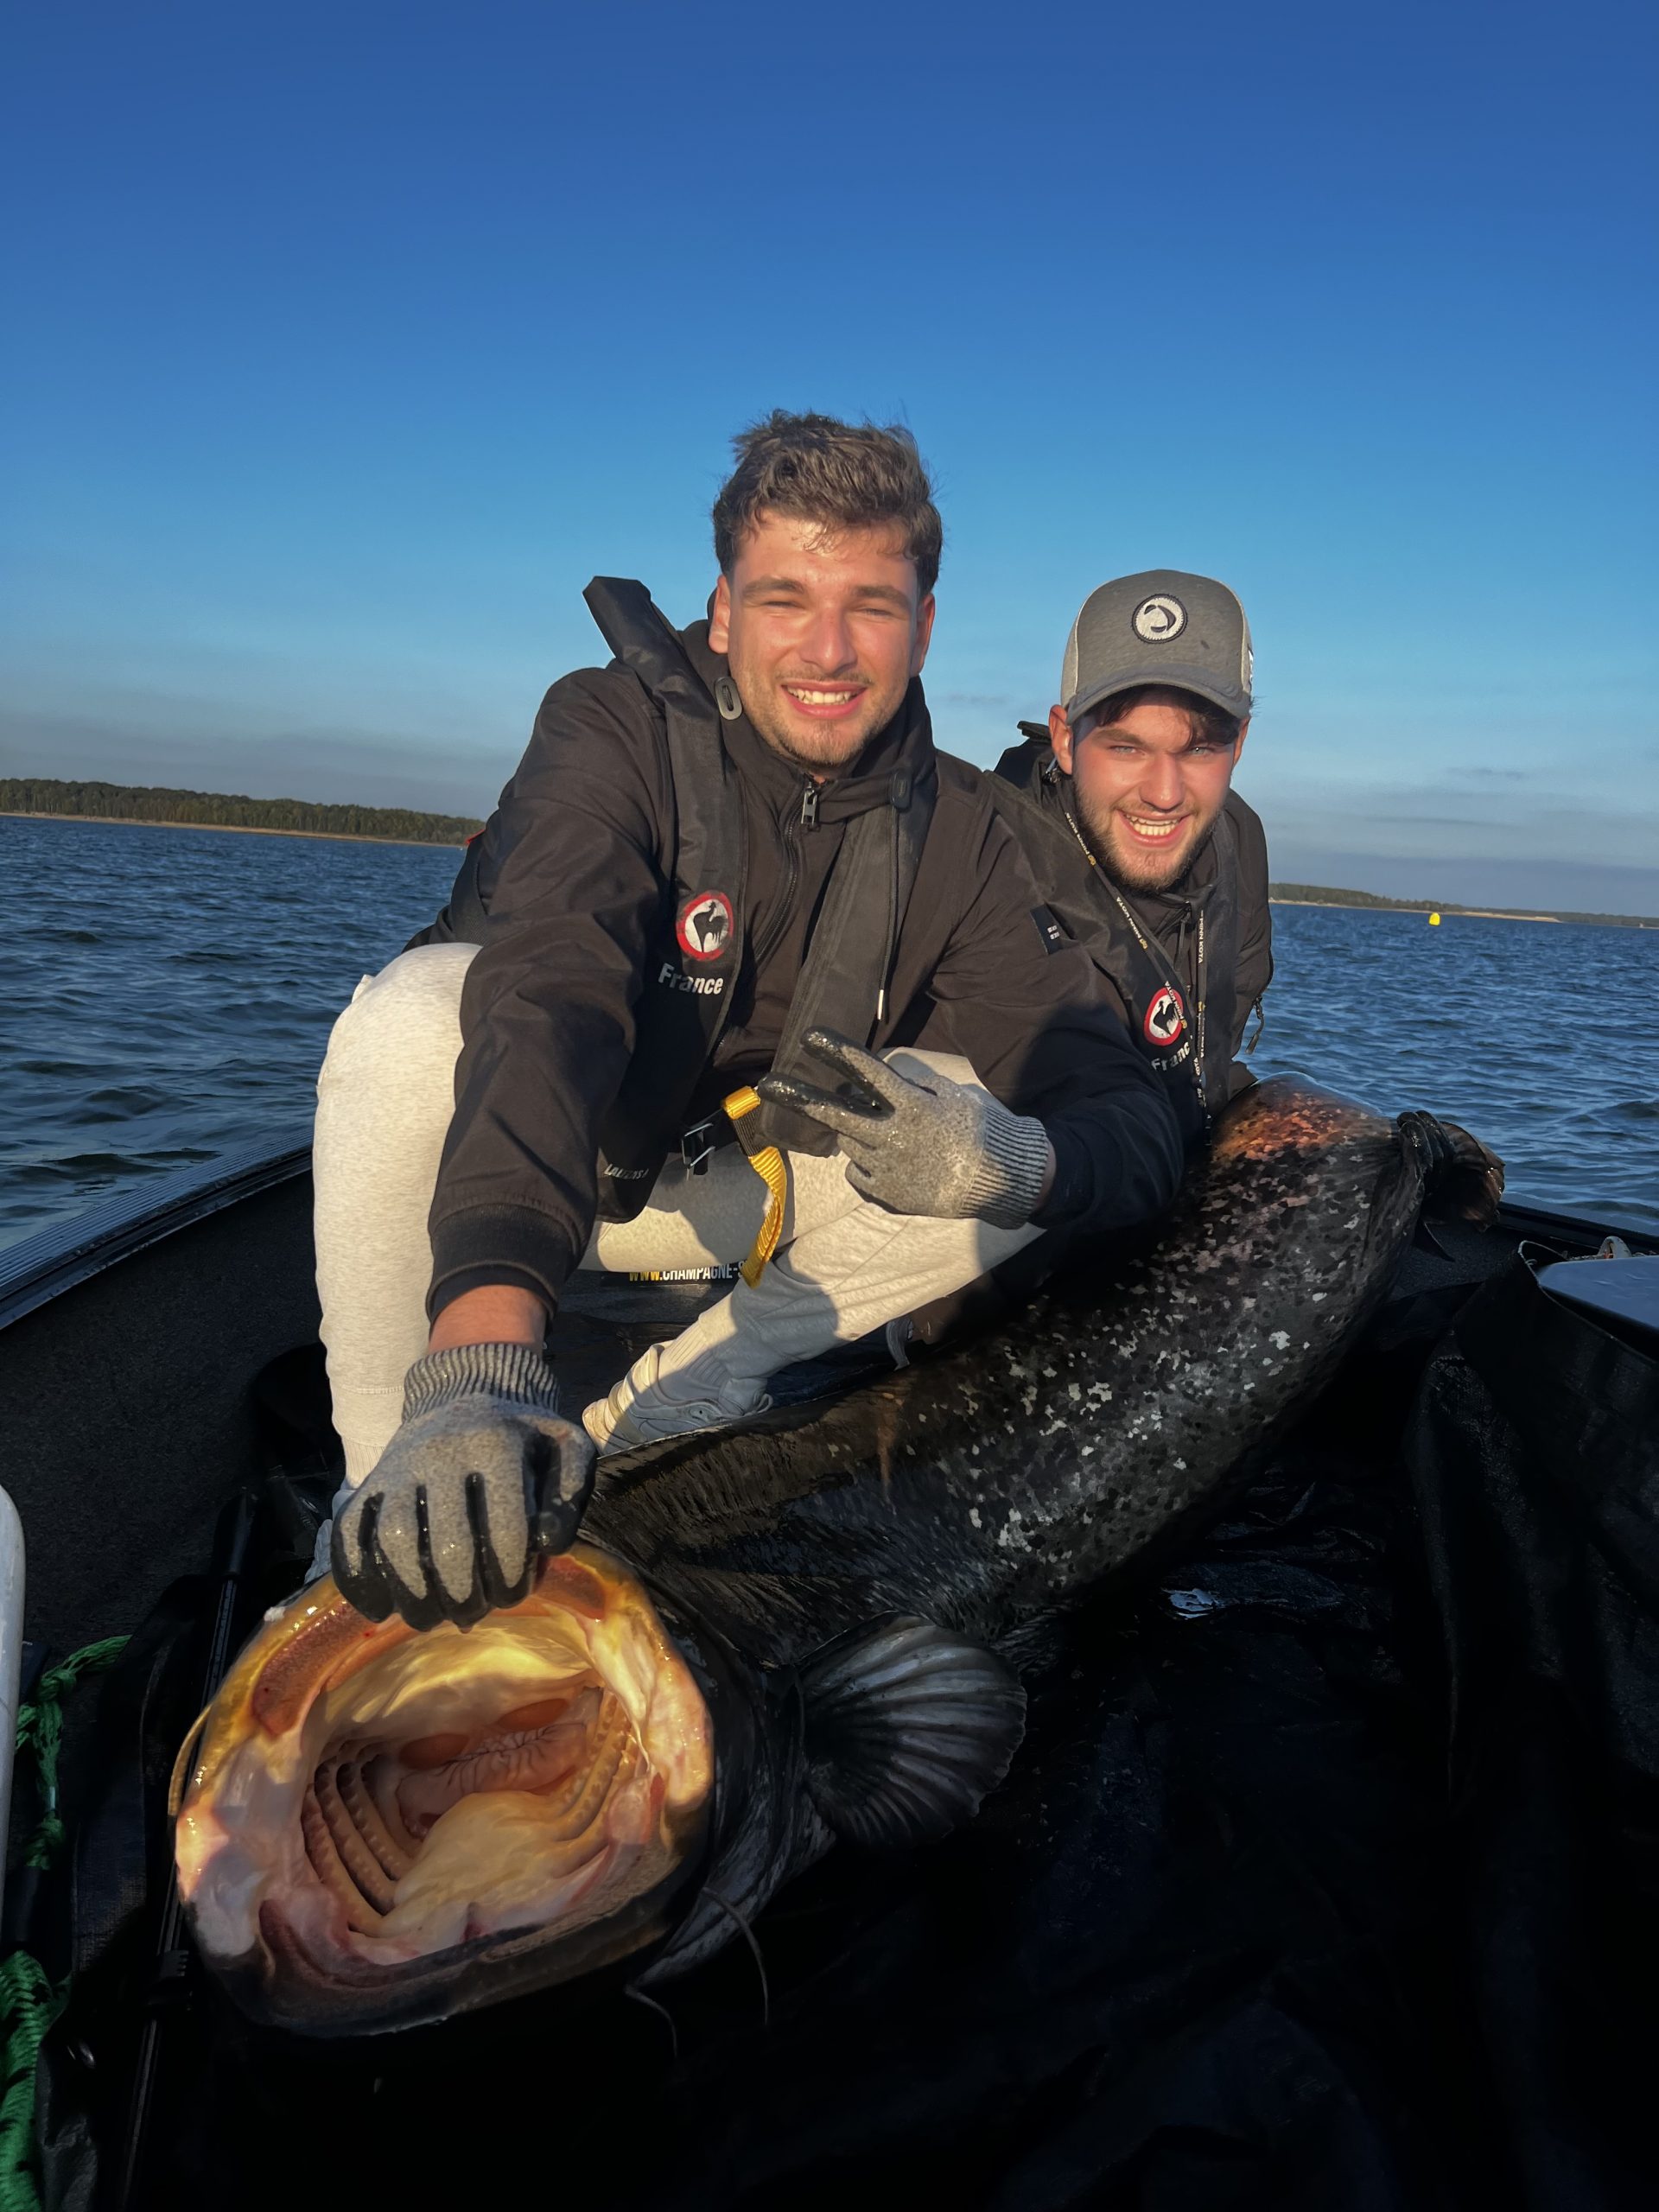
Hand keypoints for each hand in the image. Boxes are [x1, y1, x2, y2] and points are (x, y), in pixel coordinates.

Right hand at [331, 1343, 594, 1631]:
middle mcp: (441, 1454)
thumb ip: (571, 1489)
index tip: (513, 1595)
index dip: (511, 1575)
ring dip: (412, 1594)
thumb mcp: (563, 1445)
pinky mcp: (367, 1483)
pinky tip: (379, 1608)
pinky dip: (357, 1577)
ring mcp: (398, 1468)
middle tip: (471, 1613)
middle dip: (462, 1594)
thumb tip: (550, 1542)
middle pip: (447, 1542)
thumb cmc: (520, 1435)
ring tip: (430, 1618)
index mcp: (496, 1445)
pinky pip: (349, 1533)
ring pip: (394, 1541)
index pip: (506, 1527)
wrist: (463, 1394)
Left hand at [757, 1028, 1052, 1229]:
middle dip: (799, 1097)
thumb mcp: (955, 1098)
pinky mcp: (886, 1194)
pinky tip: (895, 1165)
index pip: (868, 1073)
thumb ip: (919, 1088)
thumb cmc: (981, 1133)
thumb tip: (891, 1079)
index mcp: (912, 1107)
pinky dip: (868, 1167)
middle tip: (766, 1085)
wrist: (997, 1184)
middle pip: (836, 1115)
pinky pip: (860, 1174)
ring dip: (859, 1136)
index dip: (838, 1053)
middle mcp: (892, 1137)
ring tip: (894, 1140)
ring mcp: (887, 1168)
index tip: (811, 1037)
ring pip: (851, 1145)